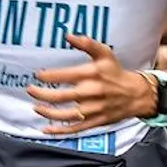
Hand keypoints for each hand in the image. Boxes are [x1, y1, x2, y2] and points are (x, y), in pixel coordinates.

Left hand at [27, 34, 154, 132]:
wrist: (136, 94)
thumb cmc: (116, 73)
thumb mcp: (105, 54)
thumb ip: (87, 43)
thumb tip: (68, 35)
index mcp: (92, 74)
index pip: (64, 76)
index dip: (48, 76)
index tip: (38, 74)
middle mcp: (91, 92)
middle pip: (61, 97)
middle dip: (42, 94)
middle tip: (30, 90)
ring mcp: (92, 109)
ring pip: (65, 115)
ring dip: (47, 112)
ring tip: (36, 107)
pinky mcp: (94, 122)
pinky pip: (74, 129)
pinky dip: (58, 131)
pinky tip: (46, 129)